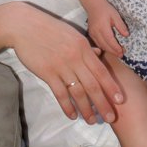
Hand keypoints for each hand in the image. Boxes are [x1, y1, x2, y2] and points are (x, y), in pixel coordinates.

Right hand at [8, 3, 124, 123]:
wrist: (25, 26)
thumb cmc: (49, 28)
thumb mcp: (72, 34)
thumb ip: (86, 46)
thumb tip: (98, 54)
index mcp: (83, 47)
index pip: (101, 71)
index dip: (112, 87)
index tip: (121, 100)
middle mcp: (75, 58)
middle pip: (93, 85)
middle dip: (103, 103)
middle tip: (110, 118)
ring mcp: (61, 66)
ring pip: (78, 92)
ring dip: (86, 109)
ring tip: (92, 121)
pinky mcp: (47, 73)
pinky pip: (60, 93)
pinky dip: (67, 106)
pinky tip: (73, 115)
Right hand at [86, 0, 128, 55]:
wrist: (93, 5)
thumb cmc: (106, 9)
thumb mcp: (115, 15)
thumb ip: (121, 25)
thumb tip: (126, 35)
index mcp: (102, 27)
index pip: (109, 40)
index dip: (116, 47)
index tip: (122, 51)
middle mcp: (96, 32)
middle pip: (105, 45)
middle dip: (113, 51)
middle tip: (121, 54)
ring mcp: (92, 33)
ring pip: (100, 45)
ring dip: (109, 50)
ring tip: (117, 52)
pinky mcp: (91, 34)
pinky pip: (97, 43)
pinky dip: (104, 47)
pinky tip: (109, 48)